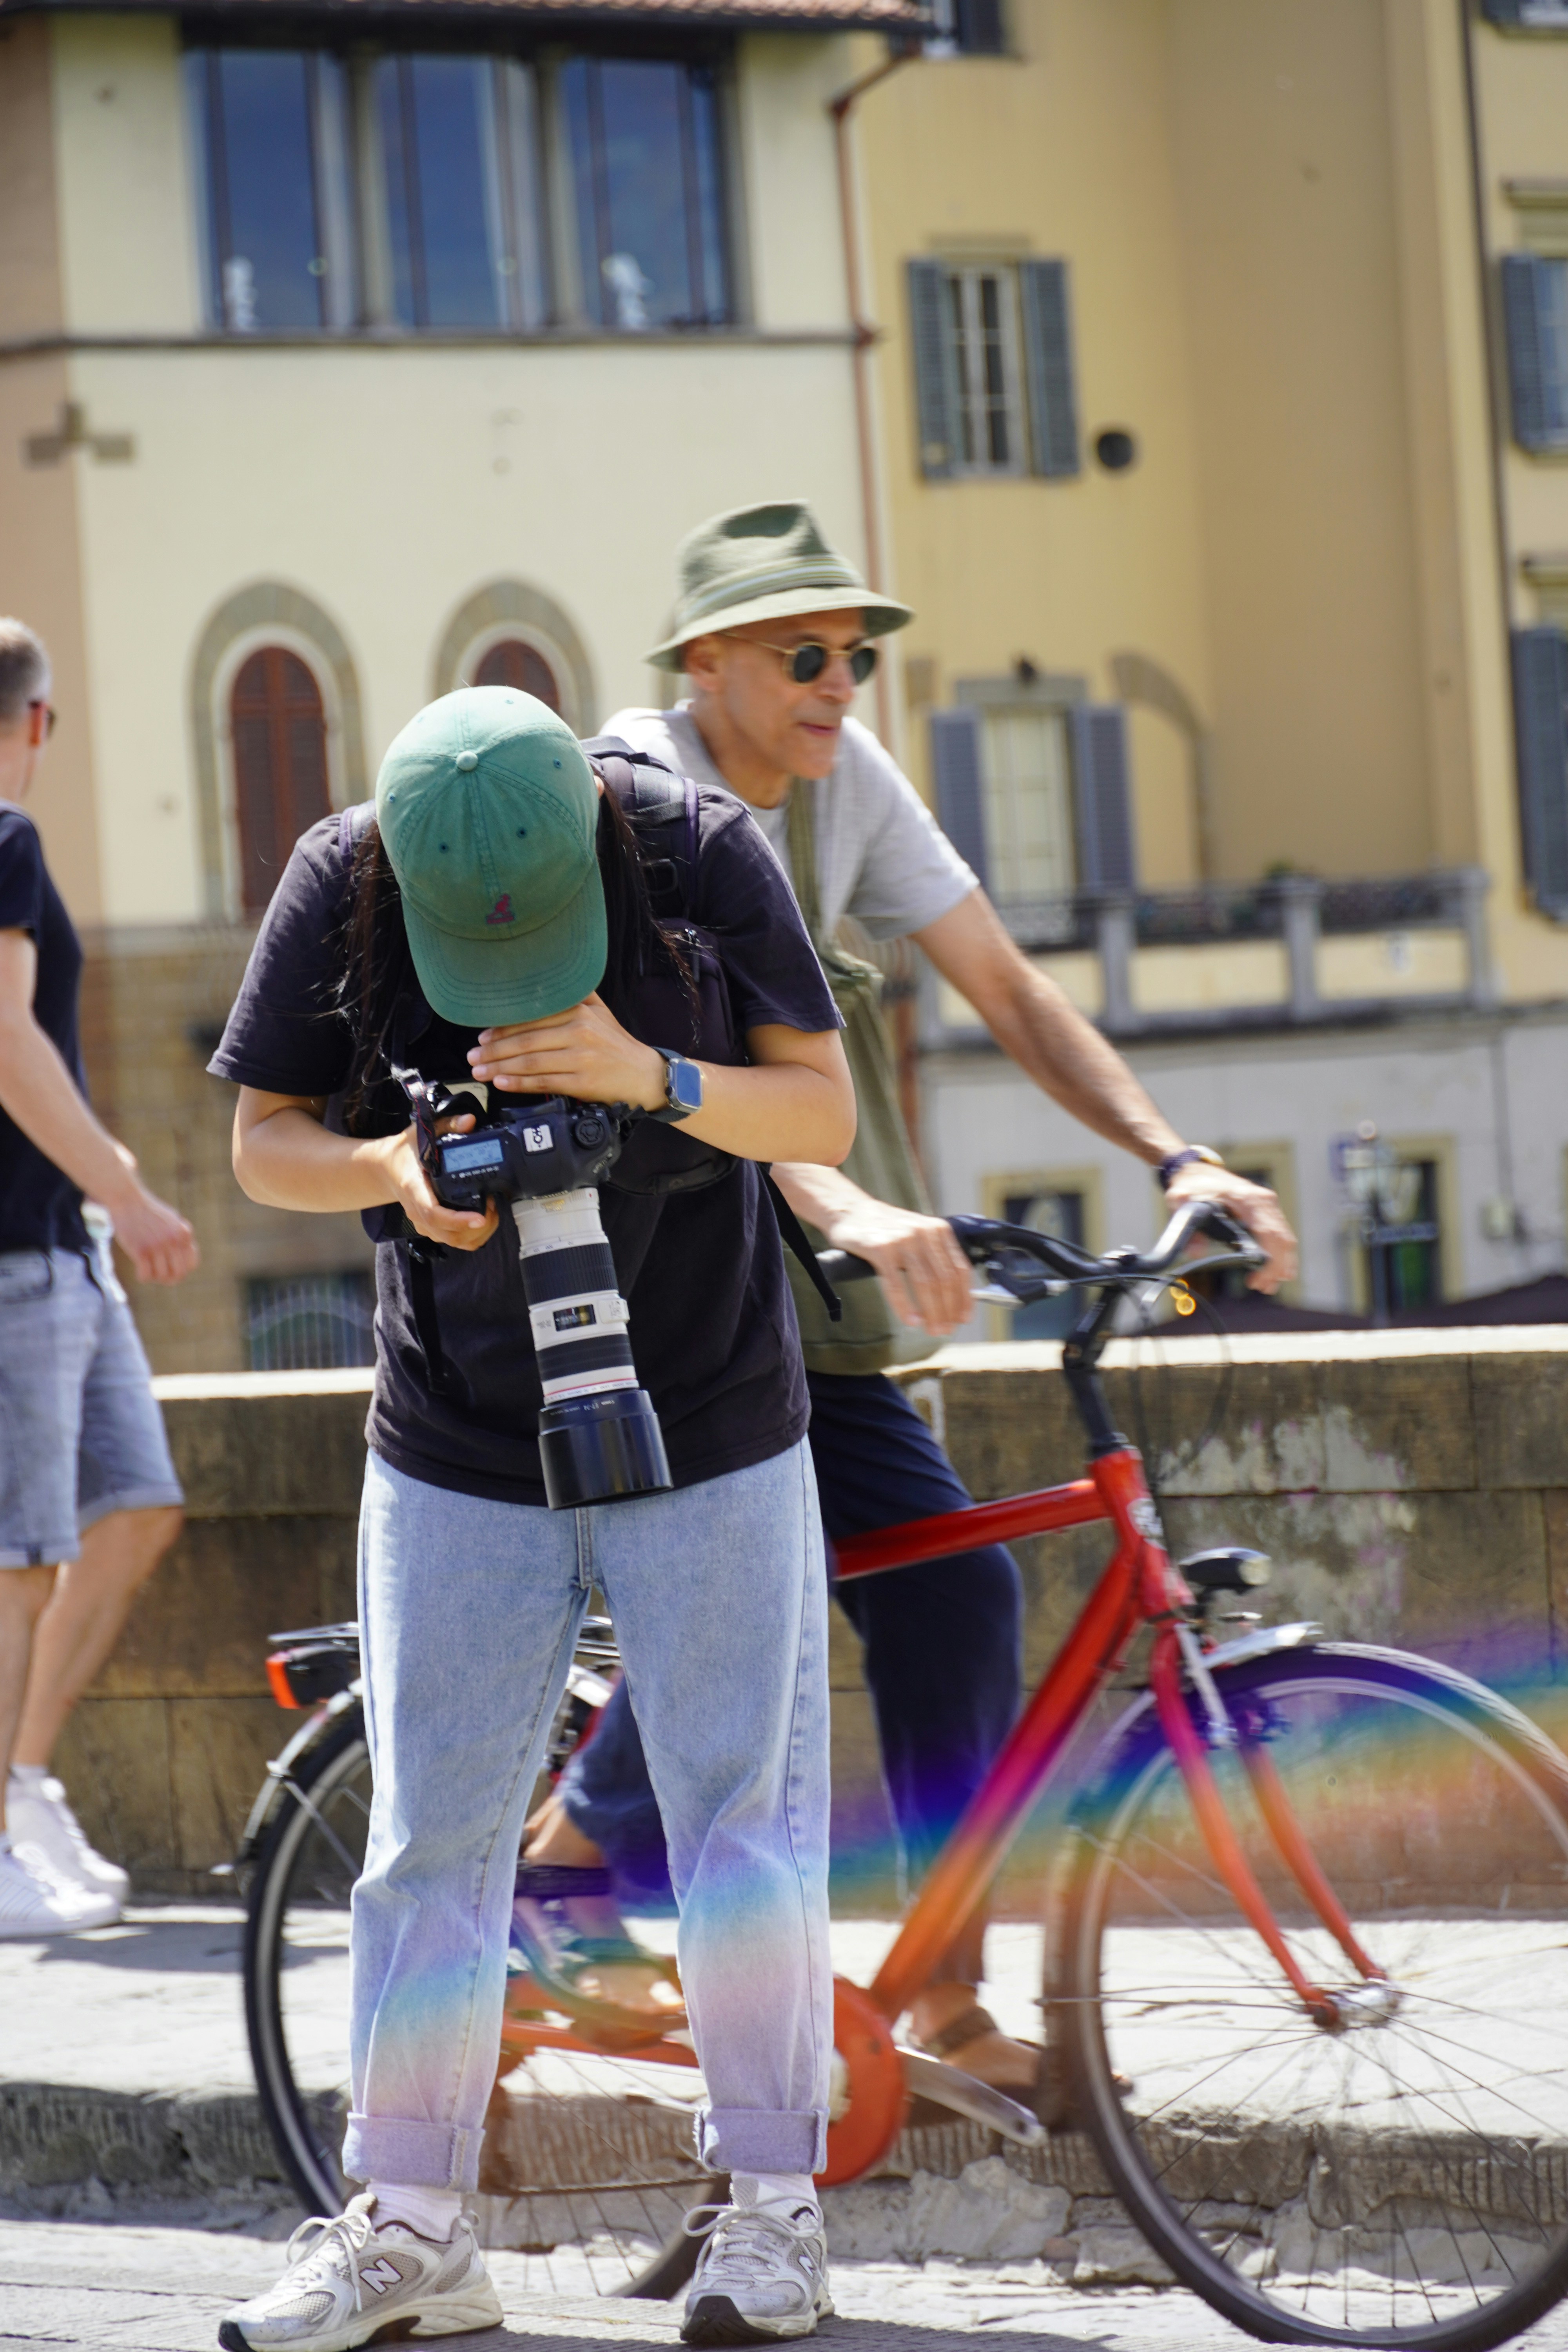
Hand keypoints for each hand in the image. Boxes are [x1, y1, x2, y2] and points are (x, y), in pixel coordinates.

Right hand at [103, 1181, 199, 1285]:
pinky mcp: (140, 1250)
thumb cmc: (148, 1211)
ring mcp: (157, 1246)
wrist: (127, 1200)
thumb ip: (181, 1235)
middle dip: (170, 1278)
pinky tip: (139, 1270)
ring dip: (155, 1278)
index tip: (172, 1268)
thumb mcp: (172, 1219)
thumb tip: (189, 1253)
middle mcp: (173, 1241)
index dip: (182, 1270)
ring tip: (148, 1270)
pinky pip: (145, 1276)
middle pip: (178, 1274)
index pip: (191, 1264)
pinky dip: (143, 1277)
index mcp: (183, 1234)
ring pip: (161, 1277)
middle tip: (160, 1275)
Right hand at [378, 1115, 498, 1254]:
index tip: (480, 1217)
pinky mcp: (428, 1227)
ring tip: (490, 1212)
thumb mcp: (422, 1132)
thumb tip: (470, 1121)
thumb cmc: (404, 1151)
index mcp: (413, 1189)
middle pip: (447, 1234)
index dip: (457, 1220)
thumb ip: (446, 1124)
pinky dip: (469, 1237)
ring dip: (475, 1234)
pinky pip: (450, 1241)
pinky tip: (481, 1220)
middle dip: (476, 1228)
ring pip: (451, 1241)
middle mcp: (417, 1210)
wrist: (384, 1167)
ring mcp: (422, 1222)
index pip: (433, 1213)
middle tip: (493, 1207)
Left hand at [469, 994, 665, 1112]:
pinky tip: (501, 1082)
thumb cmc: (618, 1045)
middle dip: (494, 1049)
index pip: (532, 1018)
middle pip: (526, 1040)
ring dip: (500, 1067)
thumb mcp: (601, 1012)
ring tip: (479, 1070)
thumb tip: (544, 984)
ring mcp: (581, 1058)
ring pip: (531, 1061)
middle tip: (473, 1055)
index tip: (482, 1035)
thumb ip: (575, 996)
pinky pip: (543, 1082)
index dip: (502, 1027)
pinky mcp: (582, 1082)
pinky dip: (518, 1083)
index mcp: (580, 1012)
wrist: (645, 1075)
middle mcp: (580, 1032)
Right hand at [820, 1198, 971, 1335]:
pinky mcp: (880, 1249)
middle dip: (948, 1310)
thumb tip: (953, 1297)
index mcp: (938, 1230)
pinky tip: (910, 1320)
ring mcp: (902, 1240)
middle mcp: (924, 1233)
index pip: (960, 1269)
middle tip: (944, 1330)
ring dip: (931, 1312)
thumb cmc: (886, 1228)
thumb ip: (935, 1257)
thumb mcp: (919, 1234)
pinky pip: (896, 1284)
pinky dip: (905, 1306)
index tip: (963, 1318)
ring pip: (925, 1283)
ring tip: (931, 1329)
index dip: (964, 1298)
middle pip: (945, 1280)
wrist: (851, 1211)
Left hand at [1162, 1163, 1297, 1293]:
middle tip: (1264, 1287)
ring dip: (1281, 1263)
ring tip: (1269, 1284)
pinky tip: (1276, 1270)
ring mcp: (1266, 1205)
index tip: (1258, 1279)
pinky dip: (1280, 1253)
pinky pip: (1280, 1233)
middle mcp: (1263, 1200)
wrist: (1195, 1171)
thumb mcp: (1182, 1203)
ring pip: (1284, 1237)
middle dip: (1277, 1267)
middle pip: (1282, 1238)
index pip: (1269, 1233)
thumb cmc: (1192, 1186)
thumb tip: (1195, 1253)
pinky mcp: (1265, 1210)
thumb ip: (1188, 1228)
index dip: (1269, 1260)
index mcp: (1247, 1199)